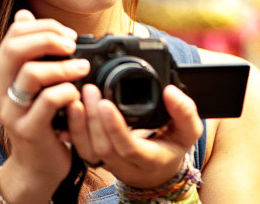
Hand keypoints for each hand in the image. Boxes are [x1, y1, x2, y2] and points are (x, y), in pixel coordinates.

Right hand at [0, 9, 88, 188]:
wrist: (38, 163)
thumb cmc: (42, 116)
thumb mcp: (35, 81)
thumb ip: (31, 50)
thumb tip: (23, 15)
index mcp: (1, 72)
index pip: (14, 34)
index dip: (44, 27)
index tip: (69, 35)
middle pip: (16, 48)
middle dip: (50, 39)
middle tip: (73, 45)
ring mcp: (11, 110)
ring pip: (31, 74)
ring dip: (63, 66)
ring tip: (83, 67)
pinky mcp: (28, 129)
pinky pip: (48, 101)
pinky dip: (67, 91)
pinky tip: (77, 94)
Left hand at [67, 83, 203, 187]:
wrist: (159, 170)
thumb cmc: (173, 146)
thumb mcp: (189, 131)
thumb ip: (184, 112)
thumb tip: (171, 91)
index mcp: (150, 159)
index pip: (128, 148)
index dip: (115, 128)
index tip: (106, 103)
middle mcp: (126, 166)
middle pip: (103, 148)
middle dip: (93, 119)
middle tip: (90, 90)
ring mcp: (109, 164)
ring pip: (87, 150)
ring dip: (79, 124)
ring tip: (78, 97)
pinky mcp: (97, 158)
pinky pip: (80, 148)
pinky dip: (72, 130)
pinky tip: (71, 110)